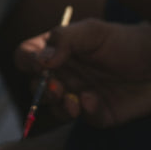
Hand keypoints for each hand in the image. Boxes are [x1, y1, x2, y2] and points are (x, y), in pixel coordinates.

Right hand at [16, 19, 150, 127]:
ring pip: (54, 107)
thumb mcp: (92, 31)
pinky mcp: (97, 113)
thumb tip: (41, 59)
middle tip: (57, 86)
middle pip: (35, 85)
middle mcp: (64, 73)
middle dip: (41, 89)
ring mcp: (78, 94)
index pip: (27, 55)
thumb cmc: (124, 41)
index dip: (27, 61)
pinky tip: (92, 100)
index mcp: (57, 49)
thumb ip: (64, 39)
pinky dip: (85, 112)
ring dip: (58, 106)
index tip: (38, 64)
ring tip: (71, 100)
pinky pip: (84, 119)